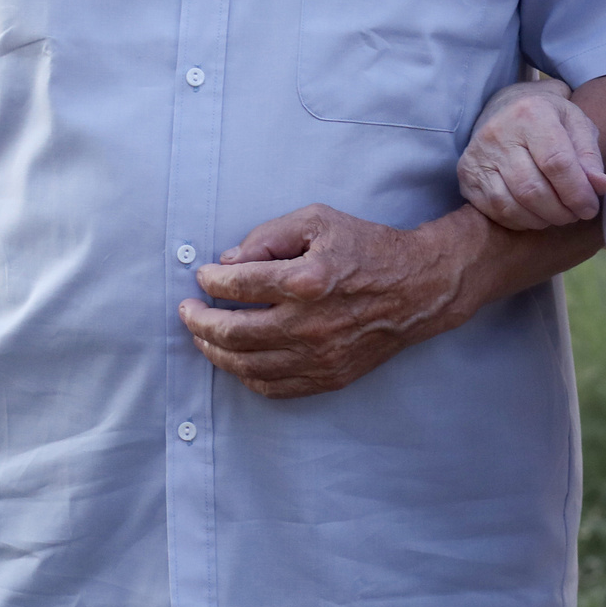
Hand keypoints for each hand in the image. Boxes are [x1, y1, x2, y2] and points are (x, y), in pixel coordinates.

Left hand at [179, 204, 474, 397]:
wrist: (418, 289)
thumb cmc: (367, 248)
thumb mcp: (318, 221)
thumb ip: (269, 236)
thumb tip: (229, 261)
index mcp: (307, 280)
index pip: (238, 284)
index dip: (211, 280)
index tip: (203, 276)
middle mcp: (310, 323)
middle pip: (233, 331)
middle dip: (199, 321)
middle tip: (187, 311)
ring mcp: (319, 355)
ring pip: (247, 364)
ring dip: (214, 352)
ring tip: (202, 336)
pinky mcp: (328, 376)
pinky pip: (273, 386)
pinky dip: (245, 375)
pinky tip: (235, 360)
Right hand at [457, 79, 605, 229]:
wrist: (507, 109)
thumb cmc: (550, 120)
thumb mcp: (576, 125)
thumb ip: (590, 155)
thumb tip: (600, 187)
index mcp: (531, 113)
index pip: (557, 163)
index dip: (578, 193)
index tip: (590, 207)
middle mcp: (498, 132)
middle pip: (533, 189)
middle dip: (562, 211)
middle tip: (576, 214)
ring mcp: (478, 155)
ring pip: (513, 205)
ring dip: (543, 219)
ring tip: (559, 214)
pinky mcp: (466, 175)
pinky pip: (496, 211)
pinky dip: (522, 221)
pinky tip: (536, 214)